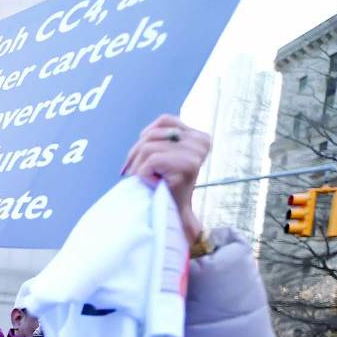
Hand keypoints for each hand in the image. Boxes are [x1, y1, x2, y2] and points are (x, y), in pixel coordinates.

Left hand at [122, 114, 209, 245]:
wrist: (172, 216)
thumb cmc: (163, 186)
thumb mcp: (163, 156)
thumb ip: (160, 139)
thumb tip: (145, 133)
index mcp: (199, 136)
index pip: (164, 120)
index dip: (144, 137)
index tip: (139, 159)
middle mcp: (202, 142)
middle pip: (152, 134)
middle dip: (135, 155)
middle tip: (135, 175)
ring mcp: (196, 154)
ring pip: (147, 148)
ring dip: (138, 167)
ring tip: (146, 181)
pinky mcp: (188, 166)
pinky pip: (150, 160)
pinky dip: (143, 174)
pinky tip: (153, 184)